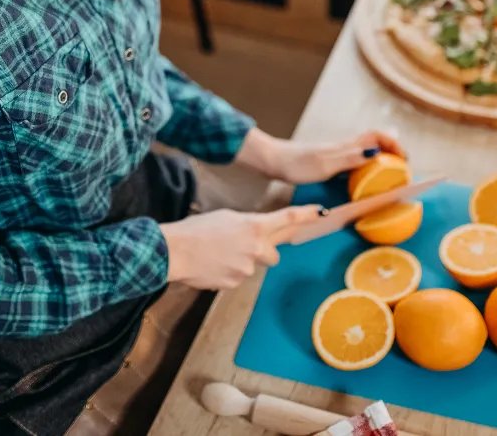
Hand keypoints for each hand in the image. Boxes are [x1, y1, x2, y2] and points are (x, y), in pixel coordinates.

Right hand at [159, 204, 322, 290]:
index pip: (288, 219)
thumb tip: (258, 233)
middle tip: (243, 246)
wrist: (175, 251)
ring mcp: (247, 268)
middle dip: (264, 251)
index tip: (321, 212)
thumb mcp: (227, 217)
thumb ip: (248, 224)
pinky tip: (212, 265)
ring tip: (218, 254)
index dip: (306, 215)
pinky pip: (238, 278)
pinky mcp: (235, 283)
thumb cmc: (197, 229)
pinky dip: (229, 272)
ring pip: (254, 266)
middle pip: (274, 253)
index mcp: (255, 226)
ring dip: (243, 262)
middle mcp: (256, 248)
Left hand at [237, 127, 407, 184]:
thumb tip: (376, 152)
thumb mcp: (325, 164)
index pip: (377, 136)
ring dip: (381, 157)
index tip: (405, 158)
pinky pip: (355, 160)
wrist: (274, 161)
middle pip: (375, 140)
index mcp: (346, 146)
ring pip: (366, 150)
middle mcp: (344, 146)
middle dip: (392, 149)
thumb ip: (350, 158)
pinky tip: (364, 178)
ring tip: (389, 173)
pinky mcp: (329, 160)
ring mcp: (337, 153)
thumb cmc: (297, 164)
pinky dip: (366, 166)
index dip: (394, 143)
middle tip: (402, 167)